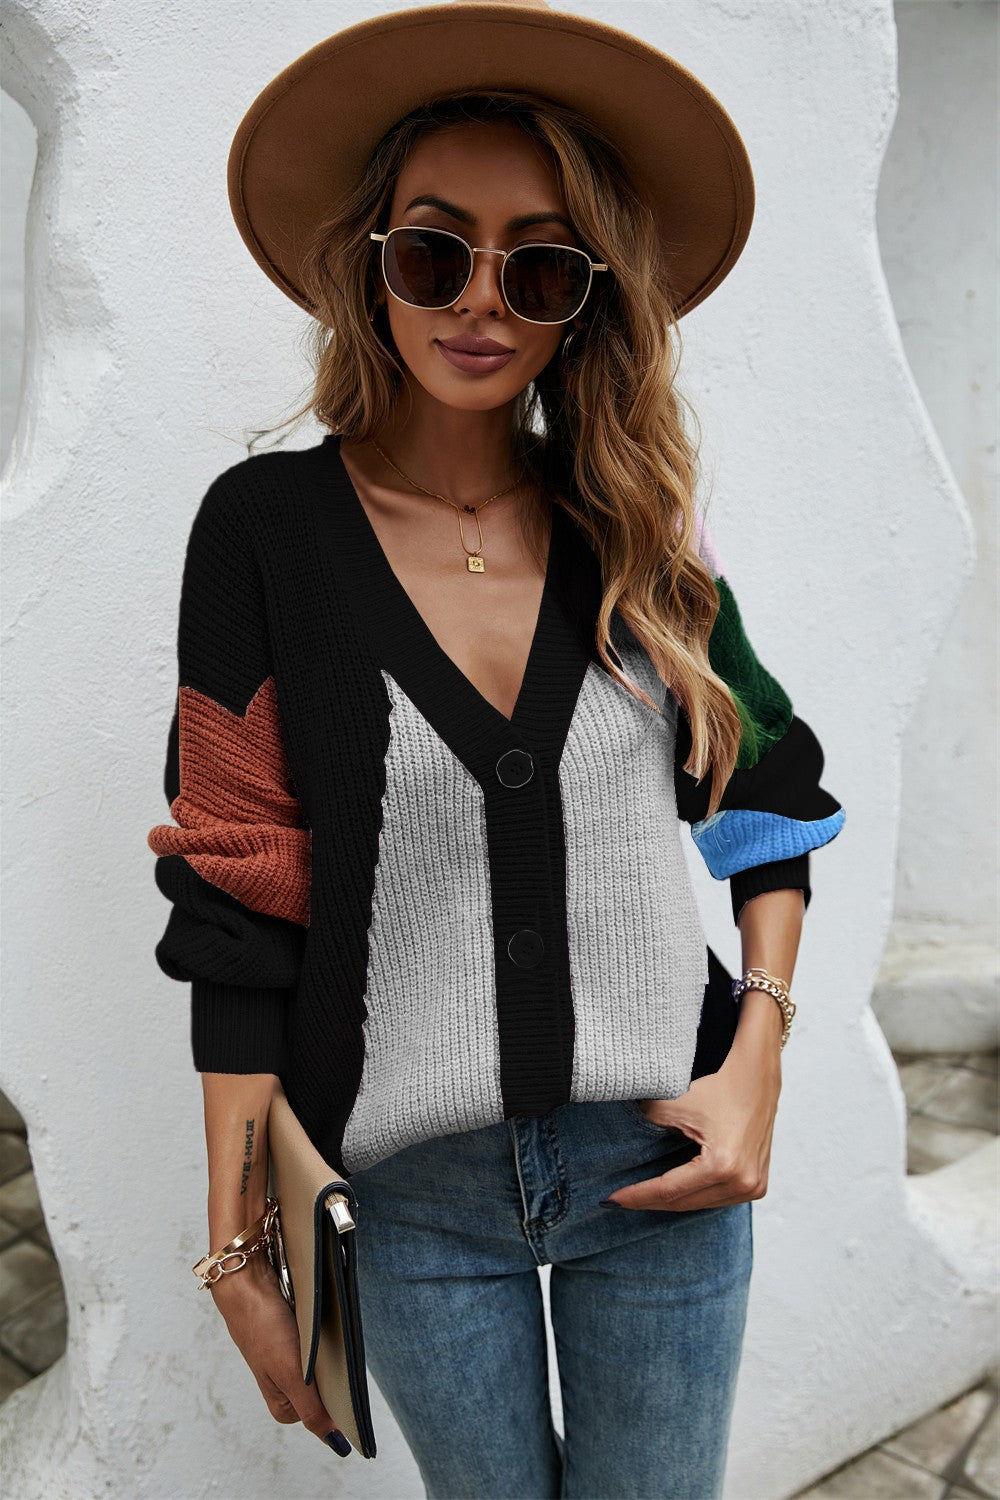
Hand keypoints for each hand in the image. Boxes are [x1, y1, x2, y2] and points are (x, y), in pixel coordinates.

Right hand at [209, 1251, 352, 1455]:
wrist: (247, 1283)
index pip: (328, 1413)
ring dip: (332, 1351)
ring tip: (323, 1335)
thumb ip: (313, 1410)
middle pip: (329, 1388)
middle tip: (329, 1351)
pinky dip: (326, 1335)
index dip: (341, 1398)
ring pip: (327, 1364)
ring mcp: (291, 1361)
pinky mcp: (295, 1338)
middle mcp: (287, 1386)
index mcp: (284, 1405)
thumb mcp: (291, 1375)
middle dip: (337, 1371)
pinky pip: (321, 1343)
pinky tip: (322, 1324)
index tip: (347, 1380)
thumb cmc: (264, 1328)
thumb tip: (337, 1445)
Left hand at [606, 1043, 781, 1212]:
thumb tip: (620, 1147)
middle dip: (651, 1201)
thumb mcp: (673, 1102)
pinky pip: (718, 1197)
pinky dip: (695, 1194)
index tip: (612, 1199)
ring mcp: (754, 1185)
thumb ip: (644, 1124)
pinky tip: (674, 1190)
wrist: (756, 1070)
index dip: (638, 1195)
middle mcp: (744, 1182)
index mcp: (723, 1165)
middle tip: (620, 1200)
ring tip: (643, 1195)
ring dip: (673, 1200)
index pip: (669, 1191)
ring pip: (701, 1203)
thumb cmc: (718, 1081)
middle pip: (685, 1203)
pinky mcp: (758, 1182)